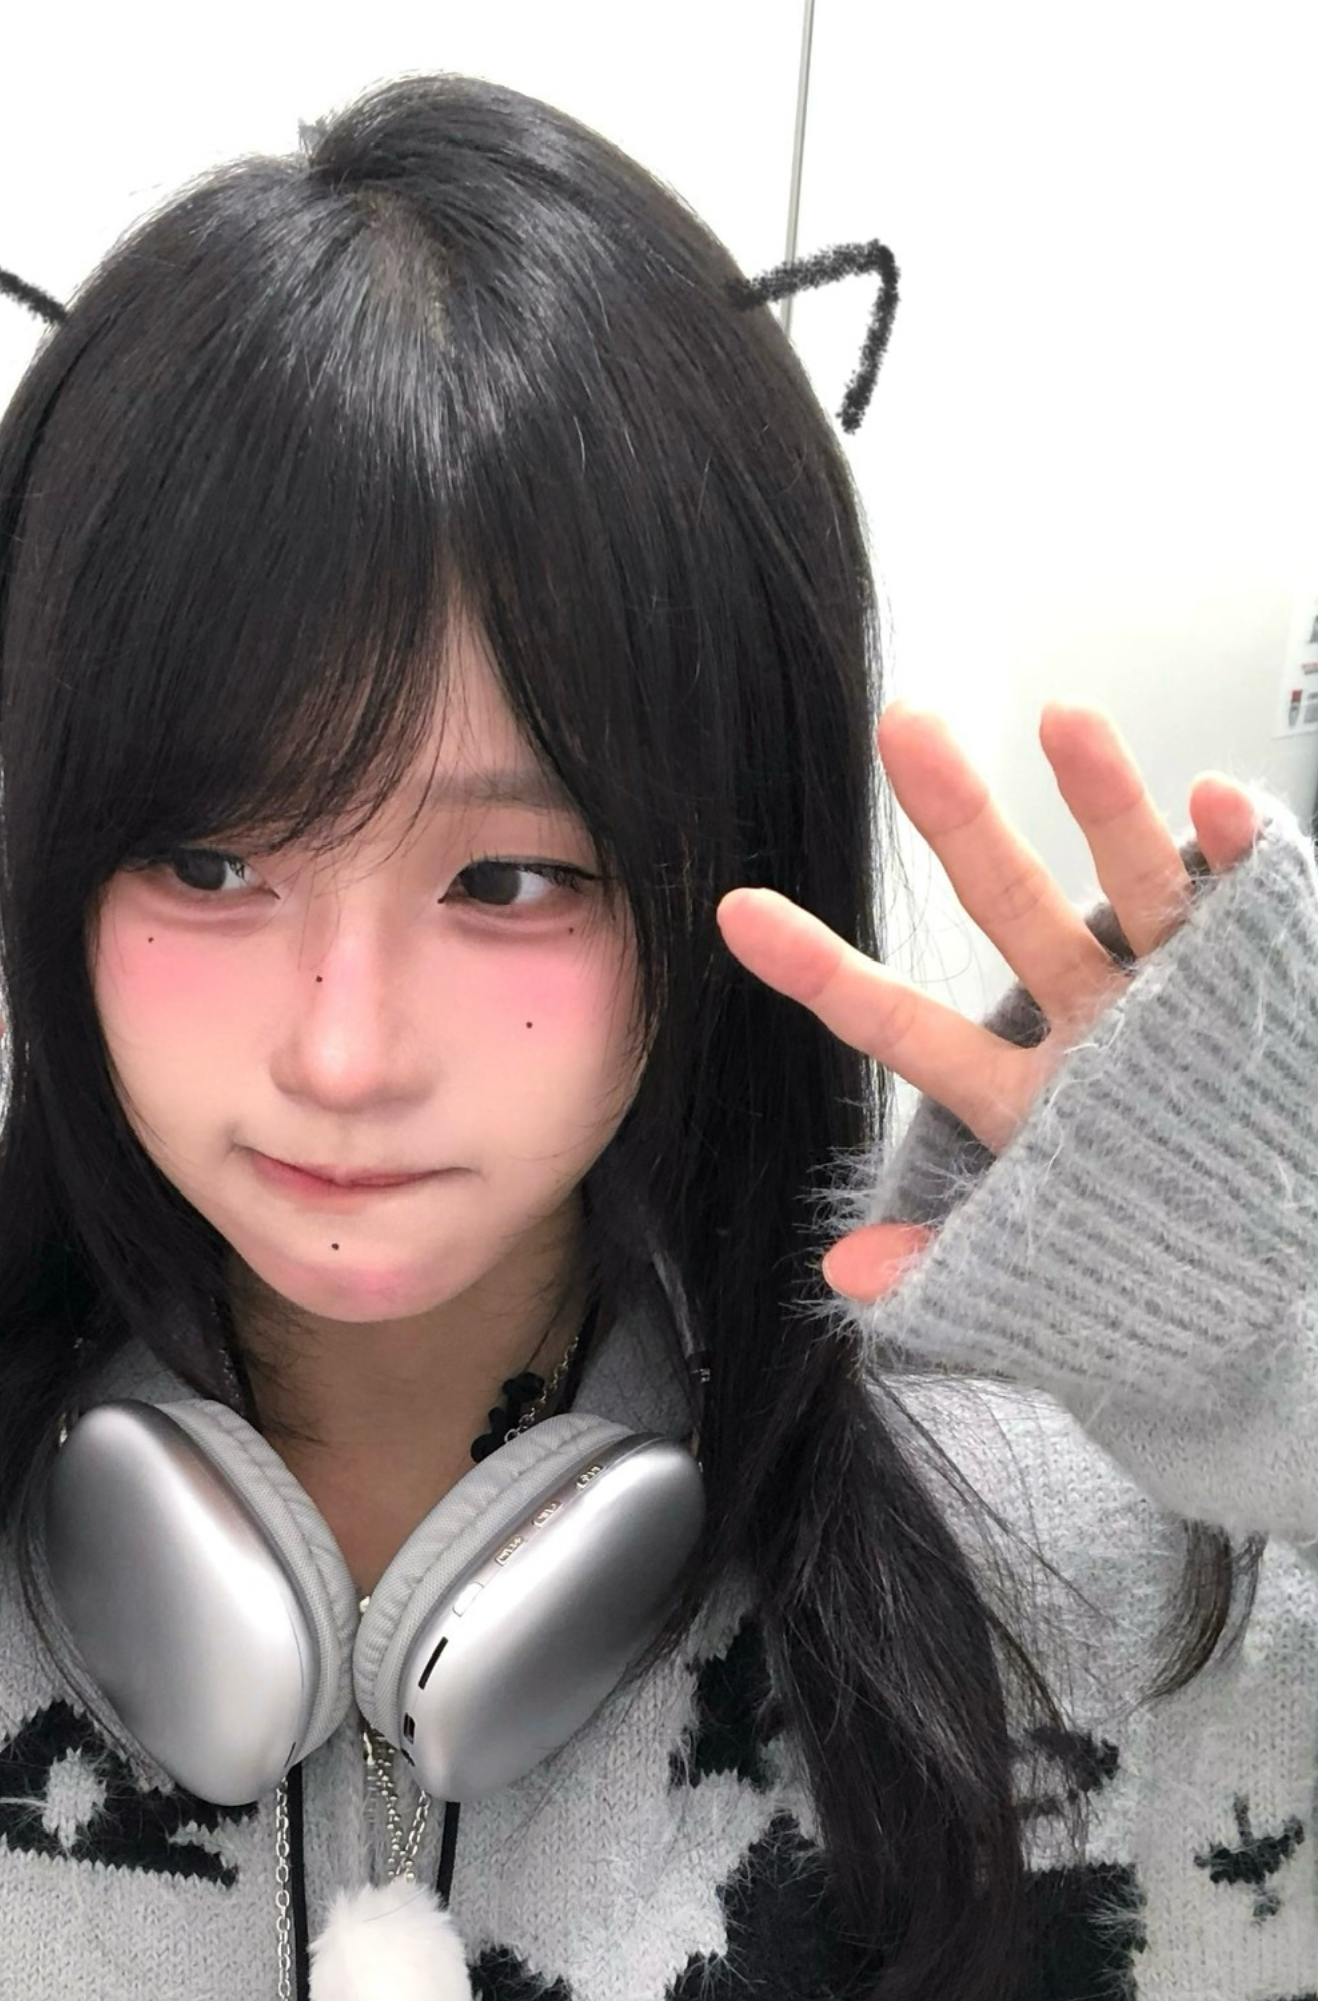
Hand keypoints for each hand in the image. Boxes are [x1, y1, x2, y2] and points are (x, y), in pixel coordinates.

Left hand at [713, 702, 1262, 1300]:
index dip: (825, 973)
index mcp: (1021, 1098)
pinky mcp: (1264, 973)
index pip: (903, 1029)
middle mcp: (1091, 1024)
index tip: (738, 914)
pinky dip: (1237, 851)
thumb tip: (845, 1273)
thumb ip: (949, 1266)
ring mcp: (1178, 991)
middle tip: (903, 727)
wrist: (1291, 1284)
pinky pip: (1247, 902)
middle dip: (958, 820)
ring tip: (1063, 716)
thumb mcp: (1042, 1283)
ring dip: (1102, 799)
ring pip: (1131, 882)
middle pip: (1010, 907)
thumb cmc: (1166, 1273)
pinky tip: (1217, 803)